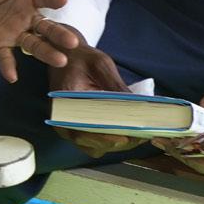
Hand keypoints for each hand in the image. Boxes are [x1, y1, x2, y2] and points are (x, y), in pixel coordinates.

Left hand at [0, 0, 81, 81]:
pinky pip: (6, 57)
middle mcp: (27, 18)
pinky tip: (12, 76)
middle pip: (47, 27)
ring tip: (59, 61)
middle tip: (72, 42)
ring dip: (46, 53)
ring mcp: (15, 34)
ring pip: (34, 44)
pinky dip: (8, 66)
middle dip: (59, 34)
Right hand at [48, 36, 135, 156]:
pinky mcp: (79, 128)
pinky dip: (112, 140)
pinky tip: (130, 131)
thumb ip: (116, 86)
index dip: (104, 138)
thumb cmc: (81, 58)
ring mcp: (70, 127)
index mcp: (63, 103)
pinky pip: (96, 142)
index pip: (81, 130)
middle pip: (91, 143)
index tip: (124, 137)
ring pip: (95, 147)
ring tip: (139, 134)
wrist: (66, 56)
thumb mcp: (100, 65)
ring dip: (117, 143)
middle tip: (141, 136)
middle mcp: (62, 121)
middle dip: (118, 142)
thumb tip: (138, 106)